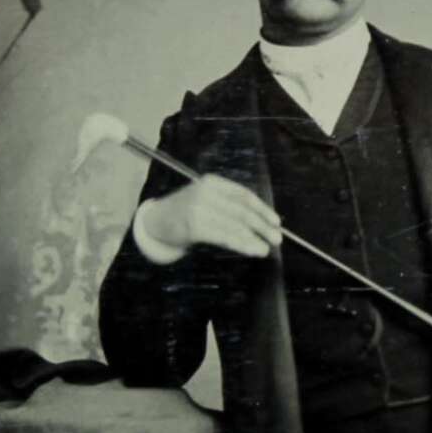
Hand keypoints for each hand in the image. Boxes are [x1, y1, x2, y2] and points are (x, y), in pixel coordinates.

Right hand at [142, 175, 281, 258]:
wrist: (155, 221)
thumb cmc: (185, 211)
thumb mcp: (206, 200)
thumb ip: (228, 206)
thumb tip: (261, 220)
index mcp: (212, 182)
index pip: (243, 195)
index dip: (262, 209)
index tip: (276, 221)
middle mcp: (206, 193)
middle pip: (241, 210)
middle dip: (262, 225)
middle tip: (277, 238)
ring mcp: (199, 209)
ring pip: (234, 225)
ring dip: (253, 238)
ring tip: (266, 248)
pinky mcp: (194, 226)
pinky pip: (224, 236)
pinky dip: (241, 244)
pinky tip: (251, 250)